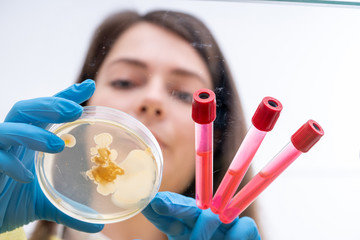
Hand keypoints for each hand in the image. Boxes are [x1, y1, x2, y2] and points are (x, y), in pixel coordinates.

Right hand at [0, 79, 103, 232]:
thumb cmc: (12, 201)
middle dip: (51, 105)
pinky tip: (25, 177)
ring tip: (57, 144)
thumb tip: (99, 224)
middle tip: (75, 109)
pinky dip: (9, 164)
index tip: (89, 86)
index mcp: (30, 140)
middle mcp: (13, 139)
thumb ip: (70, 210)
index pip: (48, 112)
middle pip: (27, 108)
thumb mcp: (46, 202)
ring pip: (8, 127)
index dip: (66, 96)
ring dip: (33, 133)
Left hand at [142, 191, 260, 239]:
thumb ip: (169, 239)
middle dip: (173, 206)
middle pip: (189, 210)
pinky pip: (243, 225)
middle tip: (158, 203)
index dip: (160, 211)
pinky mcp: (248, 229)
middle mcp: (205, 225)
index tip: (148, 203)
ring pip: (213, 217)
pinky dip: (237, 237)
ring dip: (202, 232)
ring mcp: (226, 225)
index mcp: (187, 232)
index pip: (171, 219)